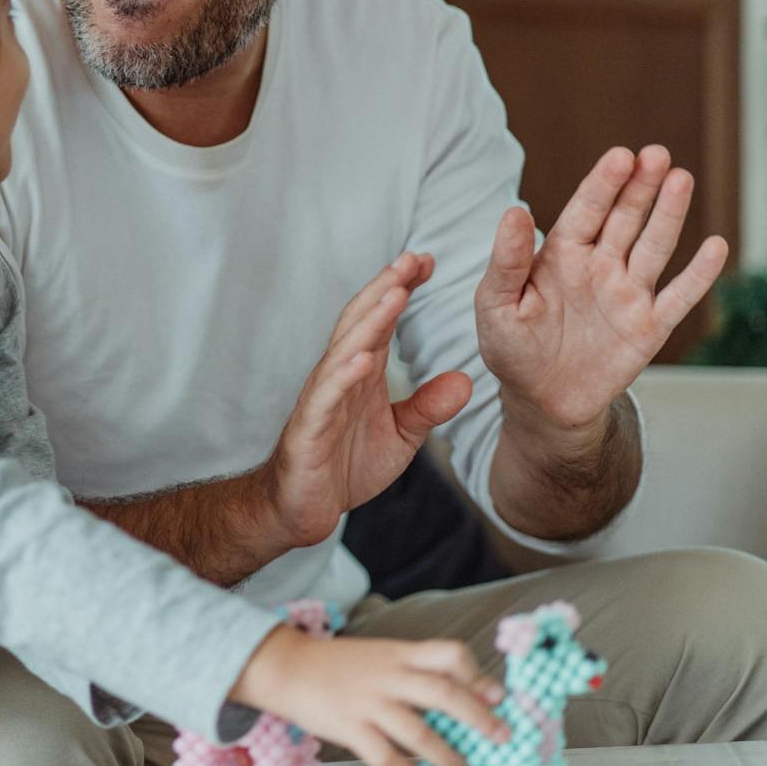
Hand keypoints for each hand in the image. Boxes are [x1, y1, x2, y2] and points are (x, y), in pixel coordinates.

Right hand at [233, 626, 509, 765]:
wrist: (287, 666)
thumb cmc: (341, 665)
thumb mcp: (382, 656)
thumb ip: (418, 671)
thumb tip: (468, 695)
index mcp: (399, 654)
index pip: (448, 653)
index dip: (476, 674)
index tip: (495, 695)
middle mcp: (388, 675)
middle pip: (443, 692)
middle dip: (478, 717)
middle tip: (501, 737)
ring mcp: (368, 702)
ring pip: (418, 732)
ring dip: (447, 756)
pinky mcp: (348, 727)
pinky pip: (384, 755)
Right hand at [264, 254, 473, 550]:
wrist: (301, 507)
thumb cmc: (343, 465)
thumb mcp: (400, 435)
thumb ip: (427, 406)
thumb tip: (465, 381)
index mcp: (362, 372)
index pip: (381, 320)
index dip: (401, 288)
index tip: (428, 261)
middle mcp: (340, 375)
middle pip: (362, 321)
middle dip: (386, 287)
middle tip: (413, 258)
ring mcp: (322, 398)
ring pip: (345, 349)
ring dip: (369, 320)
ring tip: (395, 294)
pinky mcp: (310, 427)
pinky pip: (327, 397)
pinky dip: (343, 375)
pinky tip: (363, 358)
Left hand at [476, 145, 728, 436]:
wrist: (541, 401)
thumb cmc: (511, 348)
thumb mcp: (495, 305)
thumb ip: (506, 261)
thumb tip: (514, 210)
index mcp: (560, 255)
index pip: (585, 210)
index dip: (603, 183)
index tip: (620, 156)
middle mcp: (599, 266)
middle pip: (625, 218)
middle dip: (641, 186)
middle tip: (657, 154)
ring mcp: (628, 294)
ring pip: (654, 246)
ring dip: (669, 214)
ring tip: (682, 179)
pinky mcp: (649, 327)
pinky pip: (679, 297)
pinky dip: (698, 274)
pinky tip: (716, 245)